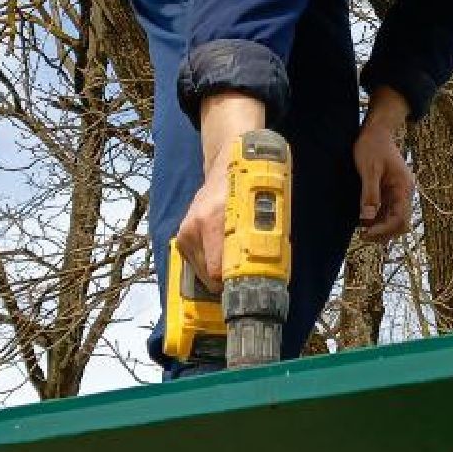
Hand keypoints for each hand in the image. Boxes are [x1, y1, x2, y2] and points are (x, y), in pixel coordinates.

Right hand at [180, 92, 265, 288]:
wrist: (225, 162)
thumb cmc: (249, 185)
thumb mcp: (263, 211)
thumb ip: (262, 239)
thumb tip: (269, 273)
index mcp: (215, 219)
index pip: (217, 269)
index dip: (234, 283)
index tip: (247, 289)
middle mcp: (195, 226)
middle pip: (209, 275)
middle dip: (228, 281)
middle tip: (246, 279)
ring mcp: (186, 230)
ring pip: (201, 272)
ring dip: (219, 274)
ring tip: (235, 265)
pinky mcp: (182, 234)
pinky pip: (196, 263)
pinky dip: (209, 265)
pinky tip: (221, 258)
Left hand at [354, 90, 414, 241]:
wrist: (377, 130)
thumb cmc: (372, 146)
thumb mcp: (369, 169)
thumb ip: (369, 194)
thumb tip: (367, 218)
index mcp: (403, 187)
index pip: (399, 218)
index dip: (383, 229)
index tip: (366, 233)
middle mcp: (404, 192)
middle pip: (400, 223)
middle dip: (383, 233)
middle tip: (363, 236)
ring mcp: (398, 192)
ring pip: (394, 219)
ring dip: (380, 228)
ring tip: (362, 231)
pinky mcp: (391, 191)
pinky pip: (388, 211)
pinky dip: (378, 219)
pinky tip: (365, 221)